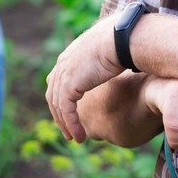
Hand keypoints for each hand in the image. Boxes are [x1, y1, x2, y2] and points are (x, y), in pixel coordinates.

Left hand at [45, 14, 128, 142]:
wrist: (120, 38)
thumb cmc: (123, 42)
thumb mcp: (111, 51)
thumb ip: (107, 60)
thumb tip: (120, 63)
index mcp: (70, 55)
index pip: (58, 80)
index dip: (62, 98)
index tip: (70, 112)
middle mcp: (63, 64)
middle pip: (53, 95)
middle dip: (60, 115)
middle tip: (69, 130)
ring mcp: (64, 74)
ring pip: (59, 106)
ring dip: (66, 124)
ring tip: (75, 138)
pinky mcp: (69, 85)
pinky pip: (66, 111)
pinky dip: (72, 125)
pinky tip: (79, 137)